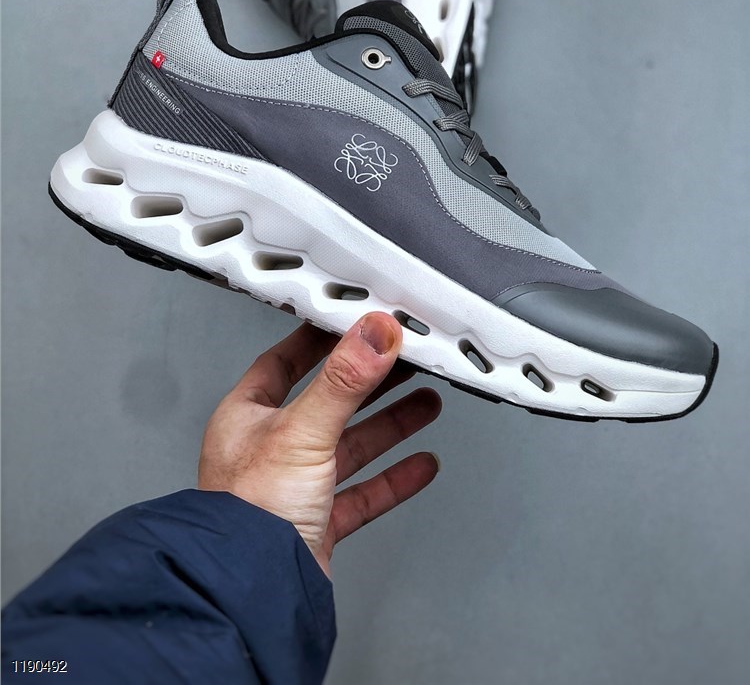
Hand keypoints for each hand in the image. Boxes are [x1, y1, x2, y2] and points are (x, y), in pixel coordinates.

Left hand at [198, 312, 441, 576]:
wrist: (252, 593)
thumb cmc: (248, 515)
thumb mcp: (302, 431)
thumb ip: (343, 382)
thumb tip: (373, 334)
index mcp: (247, 418)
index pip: (285, 363)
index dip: (319, 341)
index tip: (353, 324)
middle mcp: (268, 450)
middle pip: (328, 402)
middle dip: (370, 382)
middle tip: (405, 360)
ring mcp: (293, 489)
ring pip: (350, 447)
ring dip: (390, 425)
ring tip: (425, 403)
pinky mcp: (316, 525)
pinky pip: (362, 494)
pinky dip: (394, 478)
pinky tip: (420, 466)